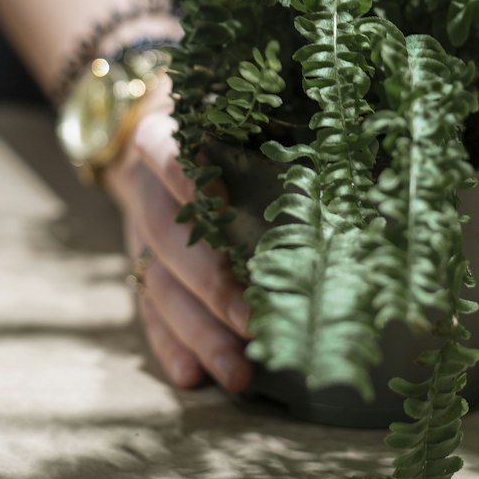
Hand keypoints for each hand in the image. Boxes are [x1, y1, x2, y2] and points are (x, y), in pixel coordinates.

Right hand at [102, 106, 252, 393]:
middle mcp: (142, 186)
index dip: (184, 177)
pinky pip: (148, 308)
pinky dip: (170, 344)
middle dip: (208, 284)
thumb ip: (260, 113)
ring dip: (196, 332)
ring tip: (234, 373)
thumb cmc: (208, 108)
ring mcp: (136, 228)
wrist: (136, 116)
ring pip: (157, 283)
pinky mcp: (139, 261)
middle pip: (165, 236)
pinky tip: (193, 379)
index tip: (220, 206)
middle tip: (250, 322)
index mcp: (159, 134)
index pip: (163, 151)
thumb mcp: (222, 99)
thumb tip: (342, 136)